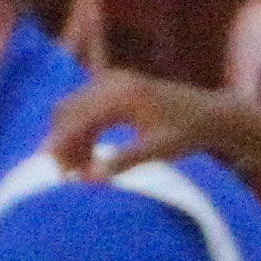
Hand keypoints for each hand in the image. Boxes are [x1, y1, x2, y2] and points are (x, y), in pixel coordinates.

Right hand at [42, 68, 238, 182]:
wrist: (210, 113)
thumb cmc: (187, 133)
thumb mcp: (158, 150)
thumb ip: (123, 162)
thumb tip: (91, 180)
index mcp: (122, 95)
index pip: (78, 119)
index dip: (60, 145)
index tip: (51, 169)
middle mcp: (112, 82)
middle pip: (67, 111)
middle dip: (62, 143)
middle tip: (68, 175)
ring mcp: (112, 81)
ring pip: (72, 110)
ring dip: (70, 139)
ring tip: (80, 170)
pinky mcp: (114, 86)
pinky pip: (84, 107)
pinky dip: (80, 131)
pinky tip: (88, 156)